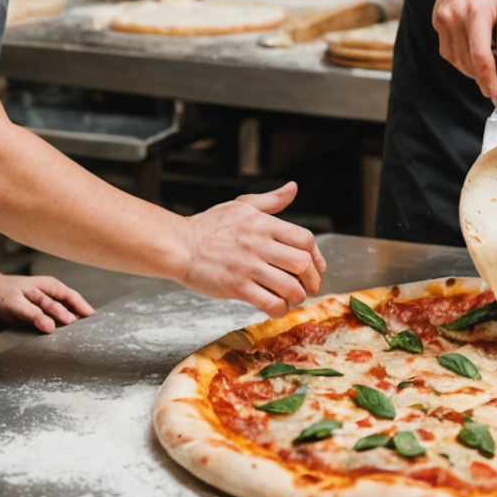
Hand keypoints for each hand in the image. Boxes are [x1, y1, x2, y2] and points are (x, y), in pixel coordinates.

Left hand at [0, 267, 95, 332]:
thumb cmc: (3, 294)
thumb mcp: (17, 304)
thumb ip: (35, 315)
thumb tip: (52, 327)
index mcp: (49, 286)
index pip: (72, 297)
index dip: (83, 308)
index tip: (92, 319)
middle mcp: (50, 293)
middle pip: (69, 306)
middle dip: (79, 317)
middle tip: (88, 331)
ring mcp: (45, 302)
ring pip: (62, 312)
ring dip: (69, 322)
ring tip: (77, 334)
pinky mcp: (39, 311)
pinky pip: (52, 318)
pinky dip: (58, 324)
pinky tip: (60, 332)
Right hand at [177, 181, 327, 315]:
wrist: (179, 245)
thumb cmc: (209, 226)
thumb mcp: (242, 205)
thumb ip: (271, 200)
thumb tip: (293, 188)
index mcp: (263, 223)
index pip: (304, 239)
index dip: (317, 256)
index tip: (318, 268)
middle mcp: (259, 244)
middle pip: (302, 264)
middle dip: (312, 279)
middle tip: (309, 287)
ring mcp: (248, 266)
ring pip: (289, 286)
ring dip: (297, 297)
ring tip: (293, 298)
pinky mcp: (236, 287)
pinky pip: (268, 302)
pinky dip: (279, 309)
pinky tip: (276, 308)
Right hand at [432, 0, 496, 99]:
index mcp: (492, 4)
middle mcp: (467, 10)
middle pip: (478, 58)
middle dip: (490, 82)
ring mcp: (448, 18)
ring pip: (463, 62)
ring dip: (477, 75)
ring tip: (490, 77)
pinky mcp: (437, 24)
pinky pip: (452, 56)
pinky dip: (464, 65)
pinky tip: (474, 62)